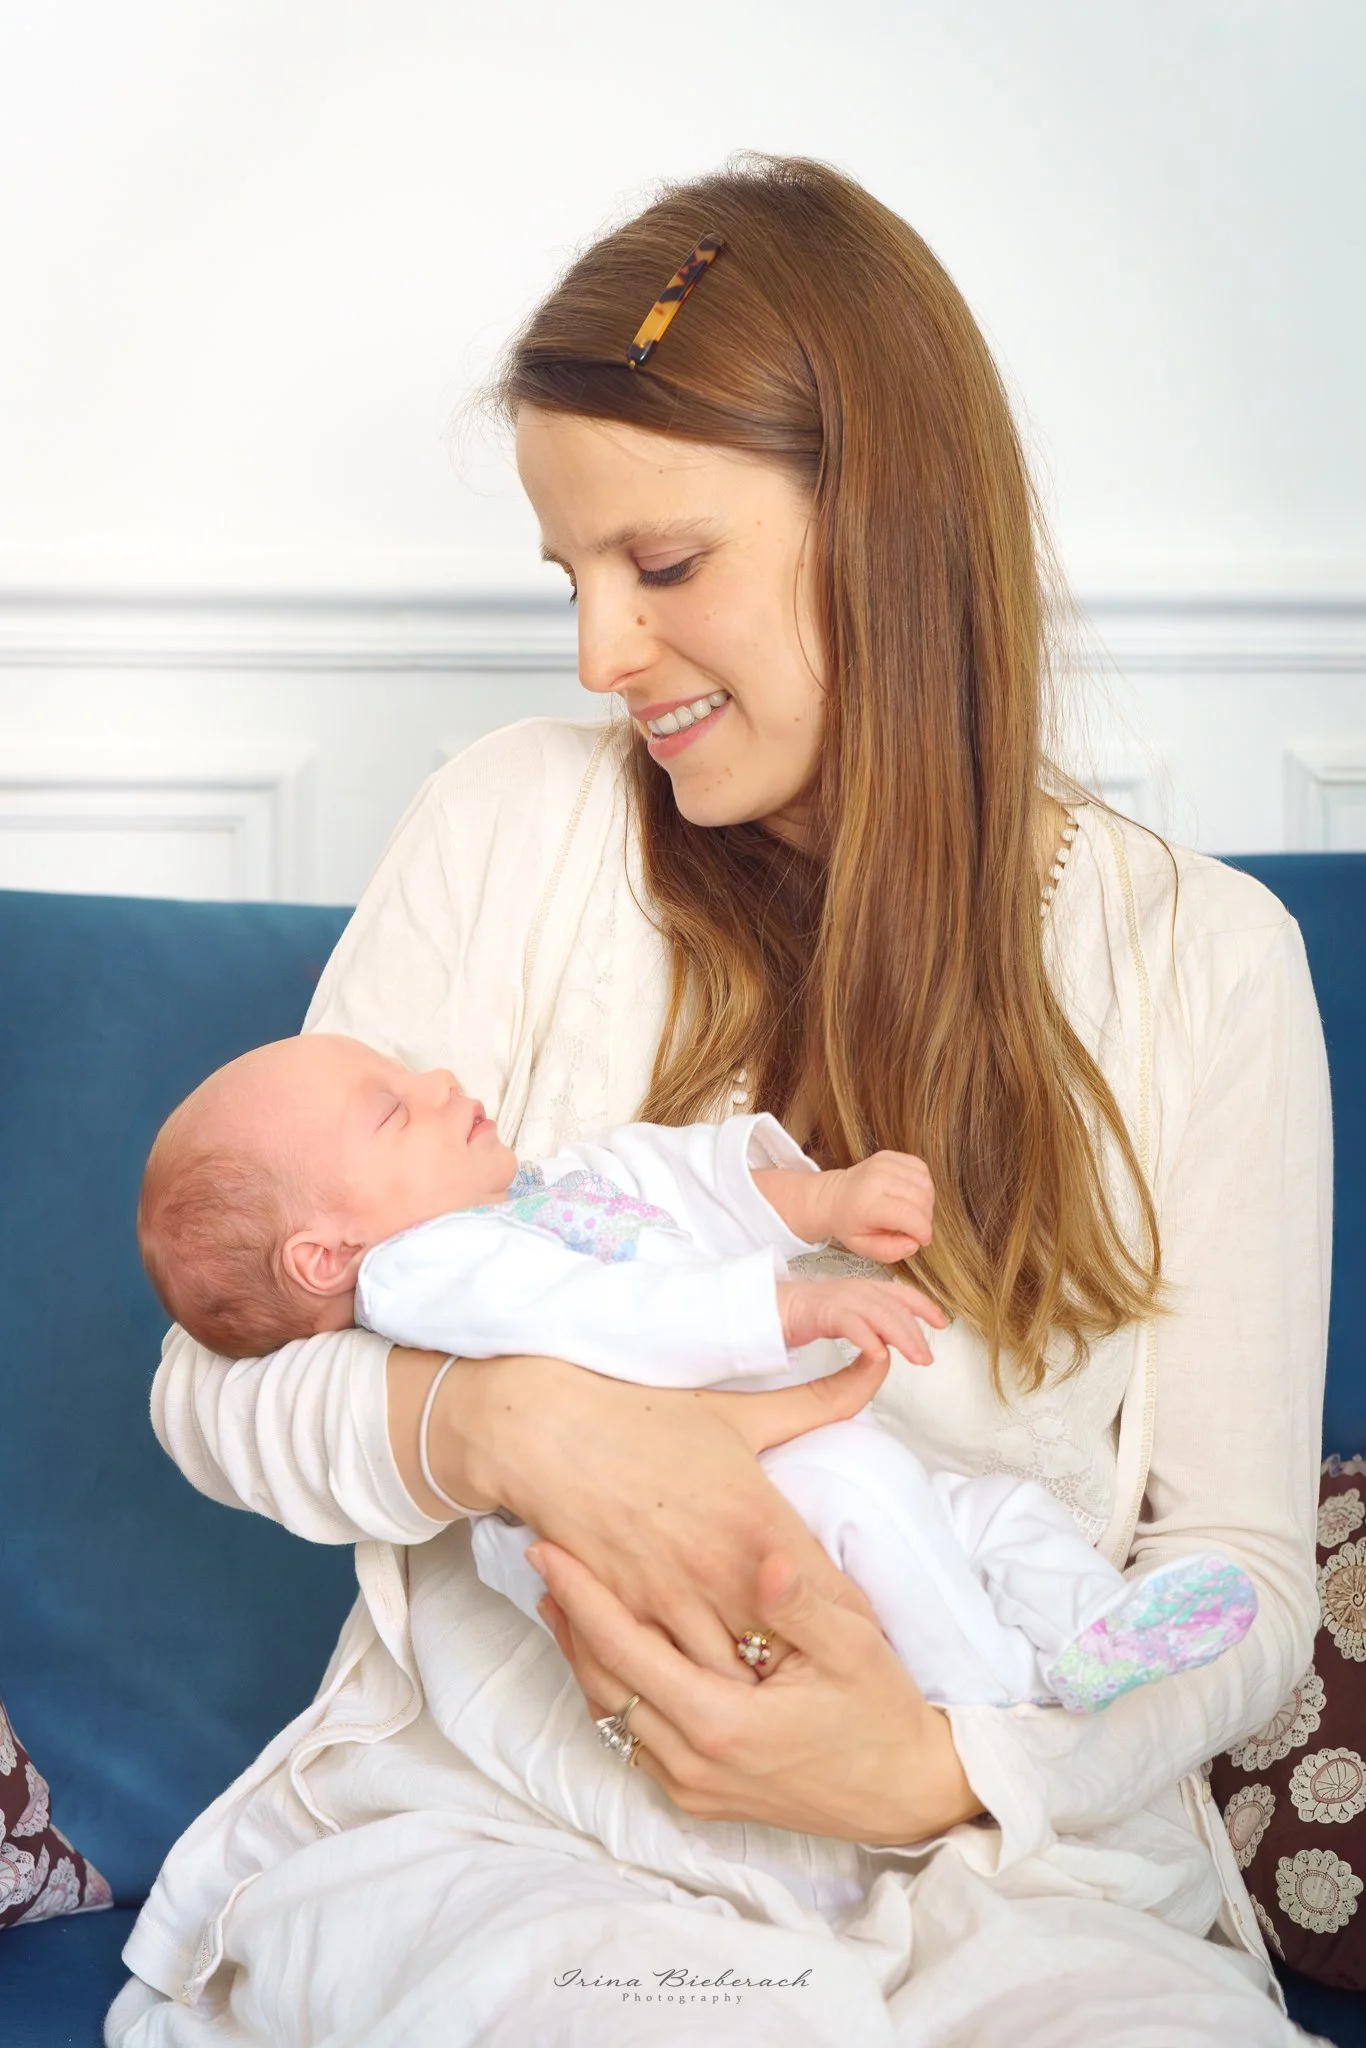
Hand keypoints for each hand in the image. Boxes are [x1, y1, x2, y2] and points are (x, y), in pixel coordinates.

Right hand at [411, 1347, 891, 1677]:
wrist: (549, 1433)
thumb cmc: (647, 1417)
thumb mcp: (739, 1412)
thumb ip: (817, 1400)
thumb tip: (879, 1366)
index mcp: (761, 1520)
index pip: (833, 1596)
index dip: (855, 1623)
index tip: (866, 1636)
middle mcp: (723, 1570)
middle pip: (787, 1651)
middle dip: (808, 1669)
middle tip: (828, 1682)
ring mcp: (672, 1601)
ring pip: (731, 1679)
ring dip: (753, 1690)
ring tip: (776, 1701)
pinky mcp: (628, 1618)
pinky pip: (670, 1676)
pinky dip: (692, 1686)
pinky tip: (708, 1691)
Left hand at [531, 1540, 983, 1844]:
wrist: (903, 1790)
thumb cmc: (880, 1709)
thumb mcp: (853, 1646)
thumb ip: (802, 1603)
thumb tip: (768, 1560)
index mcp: (722, 1723)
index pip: (626, 1651)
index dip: (582, 1597)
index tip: (549, 1549)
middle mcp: (694, 1763)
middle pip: (602, 1683)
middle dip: (568, 1620)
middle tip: (543, 1558)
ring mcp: (693, 1786)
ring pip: (611, 1715)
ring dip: (582, 1655)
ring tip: (561, 1597)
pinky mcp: (699, 1796)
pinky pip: (634, 1739)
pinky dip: (612, 1690)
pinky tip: (608, 1653)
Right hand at [777, 1276, 946, 1365]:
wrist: (777, 1307)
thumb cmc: (814, 1313)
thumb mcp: (852, 1314)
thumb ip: (874, 1323)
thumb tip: (894, 1343)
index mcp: (867, 1288)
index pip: (903, 1294)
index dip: (925, 1307)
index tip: (942, 1323)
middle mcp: (859, 1289)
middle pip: (896, 1309)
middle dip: (916, 1333)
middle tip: (927, 1358)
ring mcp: (842, 1298)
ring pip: (881, 1315)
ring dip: (903, 1338)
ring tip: (916, 1359)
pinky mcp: (824, 1311)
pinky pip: (851, 1323)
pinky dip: (868, 1339)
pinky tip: (879, 1355)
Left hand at [819, 1150, 935, 1261]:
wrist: (833, 1196)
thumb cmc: (848, 1224)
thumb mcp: (863, 1247)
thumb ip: (890, 1251)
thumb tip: (914, 1243)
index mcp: (867, 1204)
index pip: (908, 1215)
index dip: (923, 1231)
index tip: (923, 1240)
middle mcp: (876, 1179)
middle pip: (921, 1199)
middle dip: (925, 1218)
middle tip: (915, 1227)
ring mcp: (884, 1164)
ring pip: (925, 1183)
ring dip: (927, 1201)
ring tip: (914, 1212)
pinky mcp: (890, 1156)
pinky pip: (921, 1168)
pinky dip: (923, 1184)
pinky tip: (911, 1195)